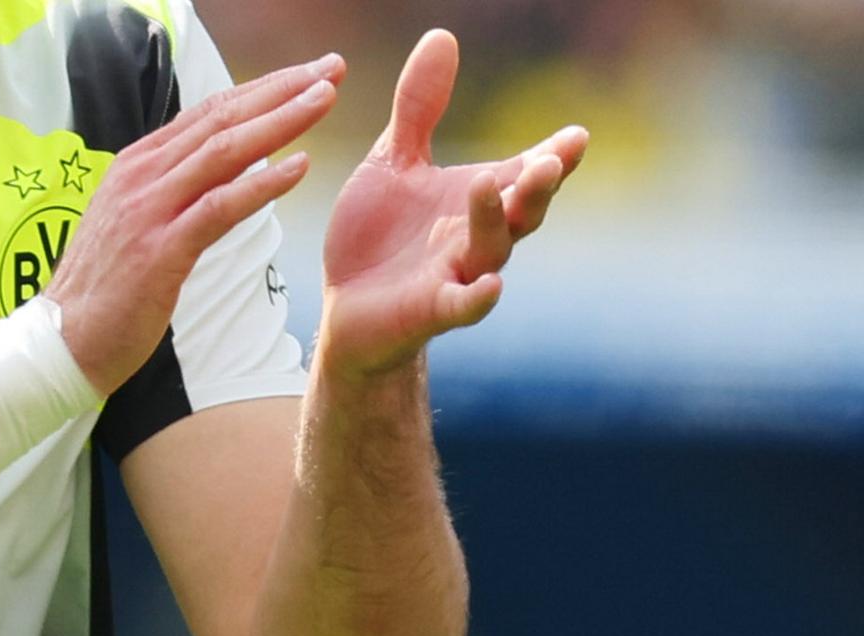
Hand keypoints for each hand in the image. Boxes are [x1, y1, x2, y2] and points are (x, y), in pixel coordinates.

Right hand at [46, 54, 345, 395]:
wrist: (63, 341)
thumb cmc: (105, 294)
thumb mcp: (134, 227)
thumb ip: (168, 195)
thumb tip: (209, 178)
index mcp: (137, 166)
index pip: (207, 114)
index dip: (260, 90)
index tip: (306, 75)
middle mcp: (142, 176)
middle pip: (221, 118)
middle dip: (281, 89)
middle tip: (329, 69)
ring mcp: (150, 210)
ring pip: (224, 151)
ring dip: (280, 122)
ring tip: (324, 99)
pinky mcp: (161, 251)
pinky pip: (220, 208)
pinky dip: (262, 185)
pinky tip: (298, 167)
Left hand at [319, 30, 587, 378]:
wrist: (347, 309)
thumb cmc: (378, 239)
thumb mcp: (394, 163)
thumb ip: (419, 109)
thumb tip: (443, 36)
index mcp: (476, 199)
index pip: (523, 173)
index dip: (554, 157)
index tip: (576, 136)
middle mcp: (476, 237)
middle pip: (521, 212)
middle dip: (537, 188)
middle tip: (549, 161)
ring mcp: (457, 275)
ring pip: (491, 250)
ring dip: (495, 221)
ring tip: (490, 187)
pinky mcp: (431, 310)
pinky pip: (461, 306)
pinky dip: (477, 298)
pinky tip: (491, 286)